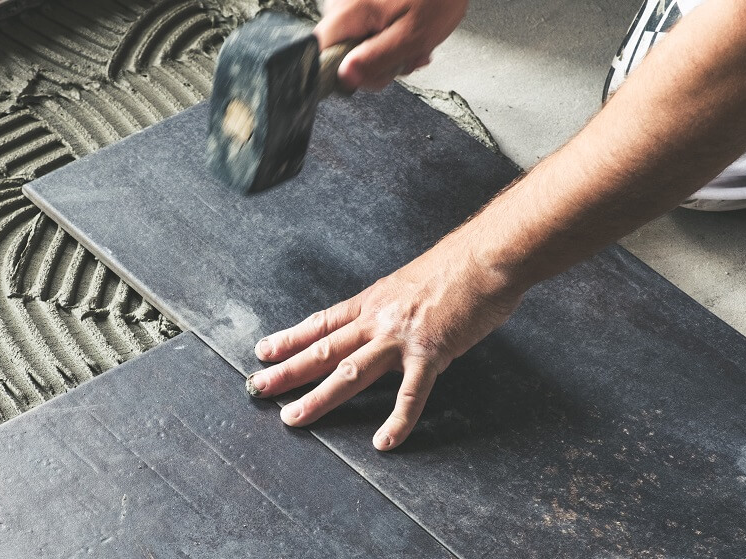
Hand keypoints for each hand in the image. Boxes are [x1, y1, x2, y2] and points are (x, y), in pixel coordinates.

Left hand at [246, 236, 521, 450]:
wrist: (488, 256)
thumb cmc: (459, 266)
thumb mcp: (412, 282)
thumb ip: (395, 306)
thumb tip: (389, 321)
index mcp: (374, 301)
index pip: (322, 322)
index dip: (290, 338)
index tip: (263, 351)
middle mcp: (379, 319)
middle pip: (323, 349)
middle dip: (287, 370)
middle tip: (257, 387)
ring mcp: (401, 337)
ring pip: (349, 372)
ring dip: (318, 397)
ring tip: (292, 417)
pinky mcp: (431, 353)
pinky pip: (410, 394)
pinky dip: (397, 421)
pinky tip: (384, 442)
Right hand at [315, 0, 469, 89]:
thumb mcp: (412, 36)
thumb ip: (376, 59)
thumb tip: (345, 79)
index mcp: (348, 12)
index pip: (320, 55)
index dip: (343, 73)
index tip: (371, 75)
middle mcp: (340, 3)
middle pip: (339, 52)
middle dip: (374, 64)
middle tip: (406, 60)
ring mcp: (350, 2)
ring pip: (354, 43)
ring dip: (384, 52)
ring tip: (413, 45)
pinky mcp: (360, 3)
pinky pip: (364, 29)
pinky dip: (386, 37)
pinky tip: (406, 33)